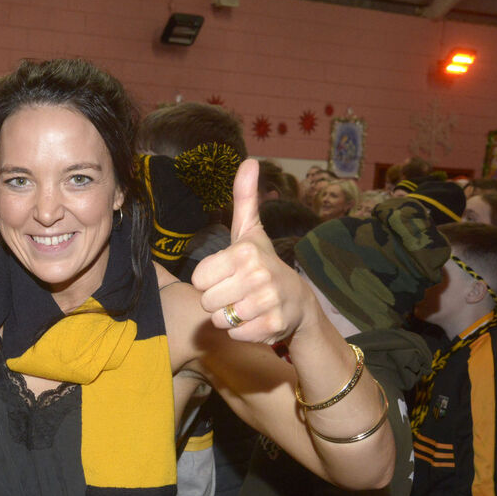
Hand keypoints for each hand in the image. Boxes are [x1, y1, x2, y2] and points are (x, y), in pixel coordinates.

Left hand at [190, 159, 312, 344]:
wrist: (298, 303)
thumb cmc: (264, 264)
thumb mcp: (250, 232)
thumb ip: (244, 199)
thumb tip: (248, 161)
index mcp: (245, 252)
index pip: (198, 278)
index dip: (210, 280)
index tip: (228, 275)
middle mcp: (257, 275)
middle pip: (206, 300)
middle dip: (218, 300)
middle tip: (238, 292)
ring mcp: (266, 303)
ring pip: (219, 319)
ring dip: (228, 317)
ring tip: (246, 305)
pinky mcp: (270, 327)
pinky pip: (234, 334)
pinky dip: (241, 332)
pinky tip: (255, 320)